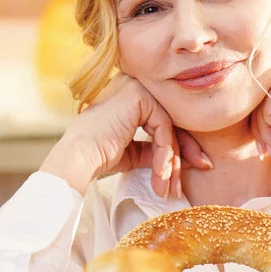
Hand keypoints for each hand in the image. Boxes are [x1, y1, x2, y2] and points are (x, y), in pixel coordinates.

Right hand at [41, 74, 210, 196]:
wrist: (79, 158)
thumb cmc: (98, 156)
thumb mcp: (133, 152)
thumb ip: (155, 149)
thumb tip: (183, 159)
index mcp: (131, 96)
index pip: (165, 119)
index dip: (180, 146)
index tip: (192, 169)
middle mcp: (134, 85)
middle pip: (172, 121)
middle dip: (183, 154)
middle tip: (187, 180)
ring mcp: (136, 86)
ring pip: (170, 126)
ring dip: (171, 160)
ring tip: (166, 186)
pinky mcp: (138, 95)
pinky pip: (164, 127)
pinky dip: (165, 153)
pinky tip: (160, 173)